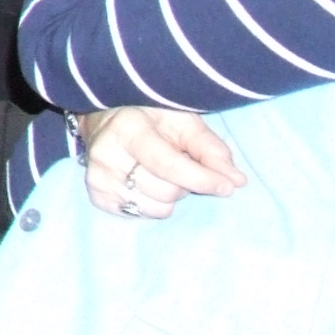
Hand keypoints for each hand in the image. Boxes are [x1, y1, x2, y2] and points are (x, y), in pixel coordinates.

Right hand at [78, 106, 243, 220]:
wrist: (103, 119)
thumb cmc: (150, 119)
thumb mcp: (182, 122)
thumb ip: (210, 149)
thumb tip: (237, 181)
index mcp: (127, 129)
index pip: (168, 165)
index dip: (202, 179)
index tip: (227, 186)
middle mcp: (106, 155)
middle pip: (166, 191)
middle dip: (185, 184)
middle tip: (180, 165)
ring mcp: (98, 178)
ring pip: (157, 208)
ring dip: (170, 196)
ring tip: (161, 174)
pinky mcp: (97, 197)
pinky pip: (142, 215)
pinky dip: (153, 204)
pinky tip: (146, 184)